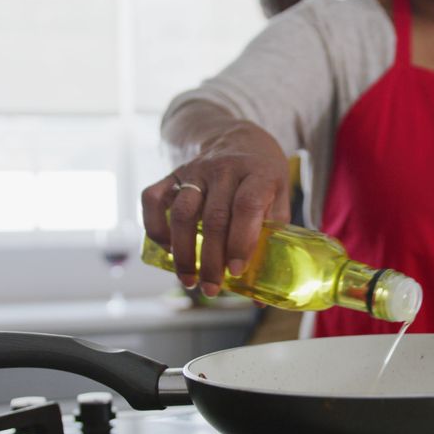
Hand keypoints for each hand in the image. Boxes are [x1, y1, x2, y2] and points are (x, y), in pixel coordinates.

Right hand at [141, 122, 289, 296]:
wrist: (240, 137)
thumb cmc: (263, 176)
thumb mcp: (280, 197)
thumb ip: (273, 238)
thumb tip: (262, 296)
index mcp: (259, 173)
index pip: (247, 206)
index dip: (241, 241)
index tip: (237, 272)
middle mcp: (225, 169)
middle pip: (214, 218)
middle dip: (210, 260)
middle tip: (211, 289)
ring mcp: (196, 170)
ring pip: (182, 212)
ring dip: (182, 252)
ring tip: (189, 280)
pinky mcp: (174, 173)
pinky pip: (153, 198)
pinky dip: (155, 226)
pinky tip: (166, 248)